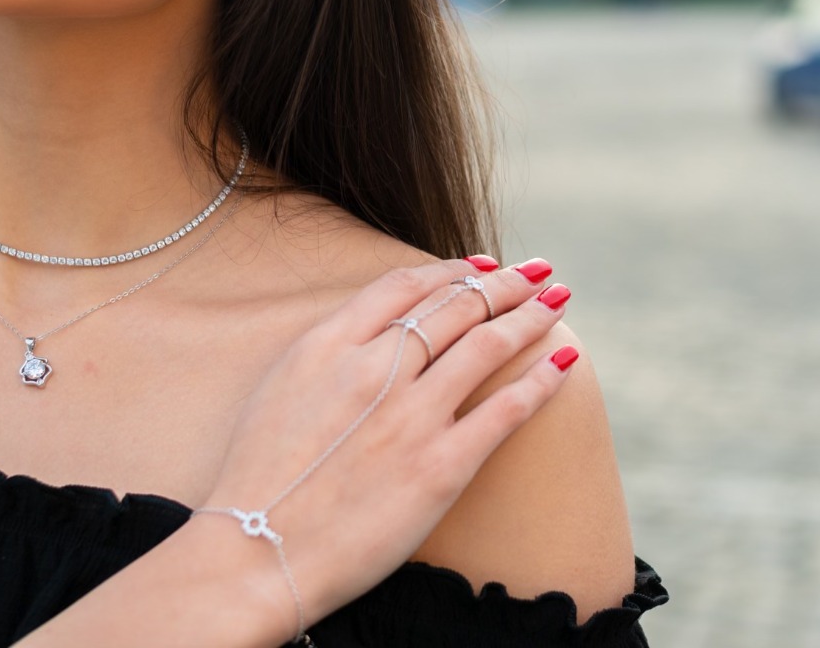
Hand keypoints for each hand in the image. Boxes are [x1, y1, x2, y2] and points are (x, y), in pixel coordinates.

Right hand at [195, 254, 576, 640]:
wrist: (254, 555)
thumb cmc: (257, 482)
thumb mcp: (278, 390)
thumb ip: (328, 353)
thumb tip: (371, 333)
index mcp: (329, 346)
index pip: (405, 286)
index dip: (452, 269)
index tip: (482, 265)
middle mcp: (374, 370)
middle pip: (456, 306)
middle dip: (506, 282)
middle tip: (538, 272)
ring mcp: (409, 417)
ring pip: (488, 345)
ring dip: (532, 315)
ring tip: (558, 300)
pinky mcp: (439, 467)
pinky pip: (505, 410)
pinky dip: (542, 380)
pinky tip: (565, 362)